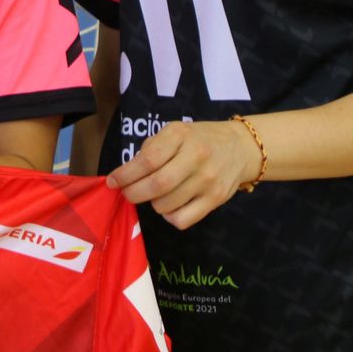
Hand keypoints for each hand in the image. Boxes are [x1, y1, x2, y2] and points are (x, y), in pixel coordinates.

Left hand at [106, 120, 261, 228]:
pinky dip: (169, 216)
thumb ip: (151, 149)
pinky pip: (182, 219)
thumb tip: (125, 175)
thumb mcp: (175, 132)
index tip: (113, 181)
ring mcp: (208, 180)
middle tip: (127, 193)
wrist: (240, 148)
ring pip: (166, 205)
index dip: (125, 174)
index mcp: (181, 135)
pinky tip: (170, 205)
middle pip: (157, 185)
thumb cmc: (199, 139)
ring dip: (152, 204)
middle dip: (134, 193)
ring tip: (155, 194)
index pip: (148, 160)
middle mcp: (197, 156)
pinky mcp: (215, 199)